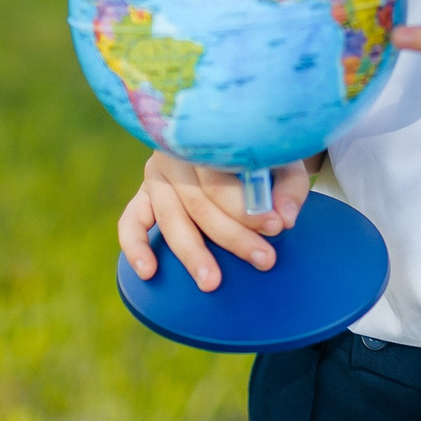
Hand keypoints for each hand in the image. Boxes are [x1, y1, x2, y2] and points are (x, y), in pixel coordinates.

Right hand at [118, 153, 311, 291]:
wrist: (235, 143)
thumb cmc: (262, 156)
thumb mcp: (283, 162)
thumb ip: (289, 188)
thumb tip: (285, 219)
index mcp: (209, 137)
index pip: (223, 176)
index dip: (247, 206)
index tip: (277, 227)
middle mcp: (177, 153)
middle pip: (200, 202)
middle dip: (233, 236)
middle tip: (264, 260)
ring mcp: (156, 174)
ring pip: (171, 217)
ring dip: (192, 252)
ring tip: (211, 282)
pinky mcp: (144, 195)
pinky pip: (131, 221)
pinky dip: (136, 246)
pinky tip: (149, 271)